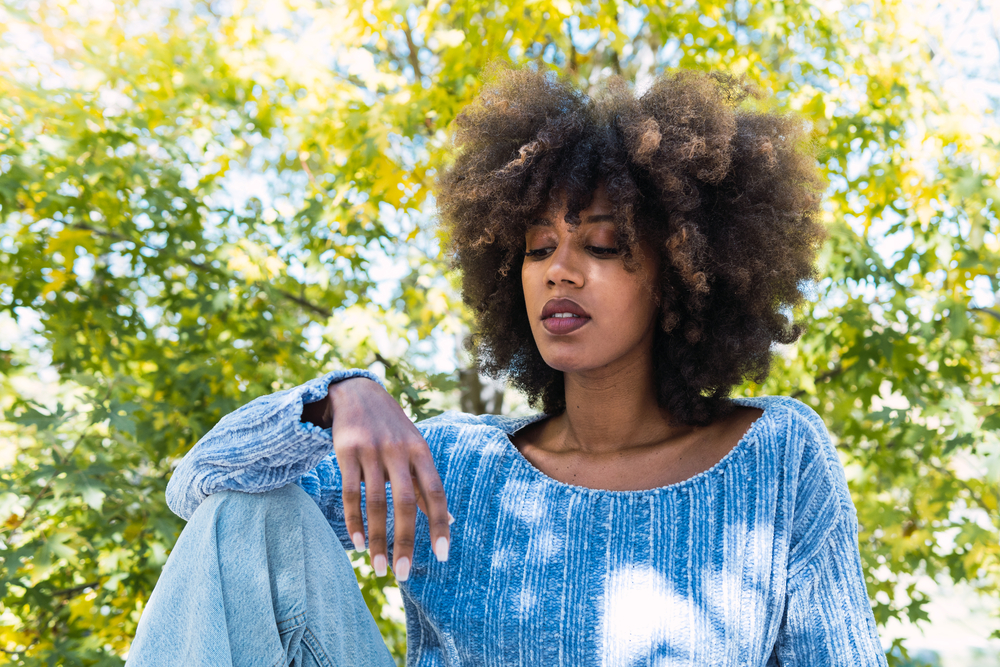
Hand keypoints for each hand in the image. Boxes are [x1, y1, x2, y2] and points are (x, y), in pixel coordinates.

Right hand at [327, 377, 449, 581]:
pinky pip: (350, 493)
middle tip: (403, 573)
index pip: (435, 493)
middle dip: (405, 541)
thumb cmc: (392, 430)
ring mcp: (371, 451)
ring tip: (379, 566)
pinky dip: (354, 521)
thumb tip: (449, 521)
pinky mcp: (346, 452)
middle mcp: (398, 451)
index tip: (442, 555)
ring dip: (377, 539)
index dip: (439, 524)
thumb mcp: (415, 450)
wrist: (357, 393)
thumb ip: (426, 485)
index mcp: (421, 452)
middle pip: (404, 503)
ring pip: (375, 502)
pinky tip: (358, 543)